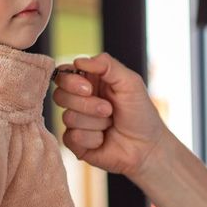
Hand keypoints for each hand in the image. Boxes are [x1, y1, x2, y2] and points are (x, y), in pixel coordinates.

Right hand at [52, 53, 168, 183]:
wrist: (146, 146)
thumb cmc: (140, 112)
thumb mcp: (130, 82)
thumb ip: (107, 65)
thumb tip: (78, 61)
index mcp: (90, 82)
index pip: (63, 74)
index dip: (69, 80)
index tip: (88, 88)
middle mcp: (79, 100)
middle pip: (59, 95)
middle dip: (86, 104)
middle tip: (108, 109)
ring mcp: (76, 122)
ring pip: (68, 117)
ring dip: (95, 122)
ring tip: (110, 124)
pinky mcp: (75, 143)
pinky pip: (71, 137)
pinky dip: (92, 138)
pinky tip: (104, 139)